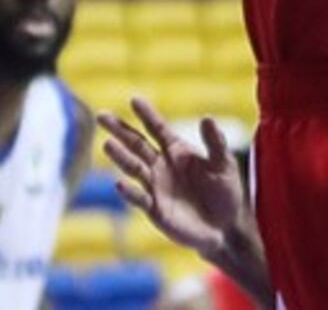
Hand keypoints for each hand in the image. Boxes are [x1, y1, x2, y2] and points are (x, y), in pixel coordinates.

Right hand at [98, 97, 249, 263]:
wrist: (226, 228)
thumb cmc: (225, 192)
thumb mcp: (224, 164)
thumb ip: (215, 142)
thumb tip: (207, 117)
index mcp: (176, 150)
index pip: (157, 128)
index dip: (147, 114)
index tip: (134, 100)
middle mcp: (161, 165)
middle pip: (137, 144)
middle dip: (120, 130)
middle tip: (101, 116)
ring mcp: (155, 187)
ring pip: (134, 168)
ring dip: (121, 157)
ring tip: (108, 144)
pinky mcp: (155, 209)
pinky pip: (139, 199)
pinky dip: (129, 192)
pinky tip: (119, 183)